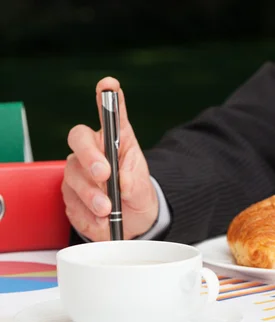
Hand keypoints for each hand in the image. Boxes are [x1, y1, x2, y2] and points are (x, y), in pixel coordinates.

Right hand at [62, 77, 157, 240]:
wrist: (131, 222)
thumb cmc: (136, 196)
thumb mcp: (143, 189)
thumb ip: (134, 184)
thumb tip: (121, 182)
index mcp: (116, 142)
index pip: (111, 116)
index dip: (108, 99)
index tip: (109, 85)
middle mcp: (94, 151)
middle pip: (79, 139)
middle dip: (90, 156)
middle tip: (105, 174)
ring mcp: (78, 171)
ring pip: (73, 173)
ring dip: (91, 193)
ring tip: (108, 208)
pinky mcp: (69, 193)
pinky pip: (70, 200)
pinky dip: (87, 212)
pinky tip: (101, 218)